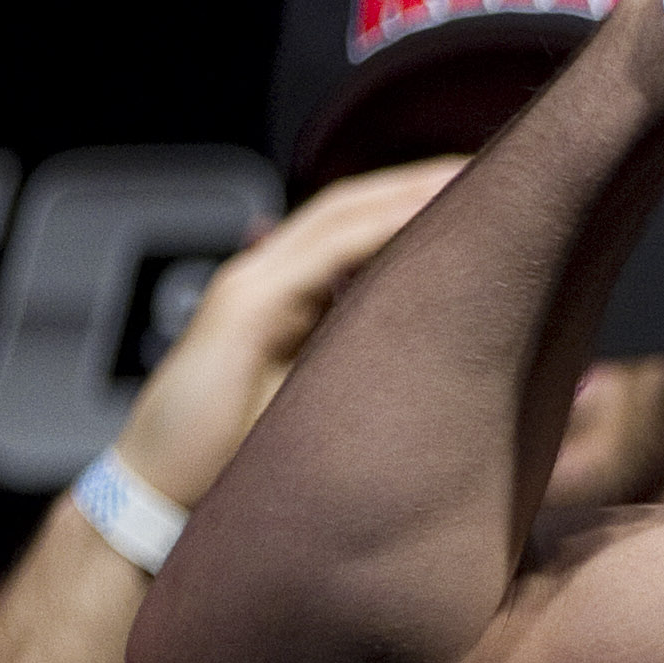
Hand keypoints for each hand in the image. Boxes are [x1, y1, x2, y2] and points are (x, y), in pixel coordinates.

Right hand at [107, 158, 461, 508]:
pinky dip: (380, 228)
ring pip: (342, 214)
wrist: (161, 494)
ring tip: (475, 175)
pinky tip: (430, 217)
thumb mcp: (314, 393)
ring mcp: (251, 284)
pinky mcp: (242, 307)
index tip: (492, 195)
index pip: (360, 223)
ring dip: (410, 190)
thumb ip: (355, 356)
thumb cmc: (237, 454)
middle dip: (424, 179)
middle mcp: (267, 274)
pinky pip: (324, 253)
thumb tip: (435, 349)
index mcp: (289, 293)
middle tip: (503, 169)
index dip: (419, 199)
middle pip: (356, 203)